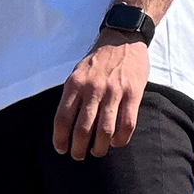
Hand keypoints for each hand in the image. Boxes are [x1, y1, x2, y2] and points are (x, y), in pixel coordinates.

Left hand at [54, 35, 150, 159]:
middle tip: (78, 155)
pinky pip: (127, 124)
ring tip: (97, 152)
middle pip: (82, 128)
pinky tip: (116, 143)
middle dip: (78, 148)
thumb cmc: (98, 60)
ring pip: (105, 130)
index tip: (61, 148)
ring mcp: (114, 92)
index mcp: (75, 84)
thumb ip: (73, 95)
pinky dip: (121, 139)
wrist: (123, 38)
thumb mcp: (78, 72)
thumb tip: (66, 124)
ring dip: (99, 147)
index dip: (60, 138)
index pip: (63, 117)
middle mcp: (93, 89)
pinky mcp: (133, 94)